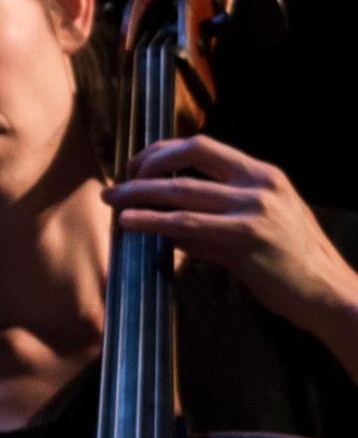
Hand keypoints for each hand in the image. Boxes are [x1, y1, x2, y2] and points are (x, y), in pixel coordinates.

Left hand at [111, 138, 357, 356]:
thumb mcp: (253, 228)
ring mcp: (254, 208)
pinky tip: (129, 222)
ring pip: (182, 190)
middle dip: (145, 168)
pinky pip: (188, 223)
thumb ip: (210, 222)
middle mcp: (260, 183)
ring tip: (111, 201)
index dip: (163, 152)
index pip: (203, 146)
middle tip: (117, 185)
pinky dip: (153, 220)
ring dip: (139, 194)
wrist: (326, 291)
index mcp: (263, 174)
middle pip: (190, 156)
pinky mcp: (246, 236)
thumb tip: (164, 224)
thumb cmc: (289, 263)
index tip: (137, 167)